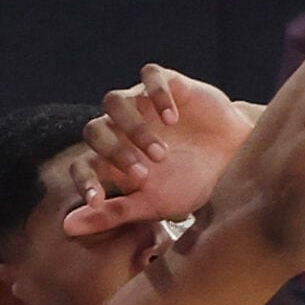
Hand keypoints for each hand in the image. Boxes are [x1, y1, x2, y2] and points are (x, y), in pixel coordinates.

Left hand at [67, 65, 255, 236]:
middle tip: (144, 173)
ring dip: (134, 128)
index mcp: (114, 159)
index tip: (98, 200)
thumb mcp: (155, 204)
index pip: (83, 164)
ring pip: (115, 101)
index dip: (85, 181)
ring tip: (161, 153)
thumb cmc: (194, 182)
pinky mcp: (169, 85)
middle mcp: (122, 128)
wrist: (237, 158)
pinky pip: (150, 76)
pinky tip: (174, 118)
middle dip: (115, 153)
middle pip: (95, 129)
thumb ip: (114, 213)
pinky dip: (157, 94)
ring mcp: (143, 104)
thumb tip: (66, 227)